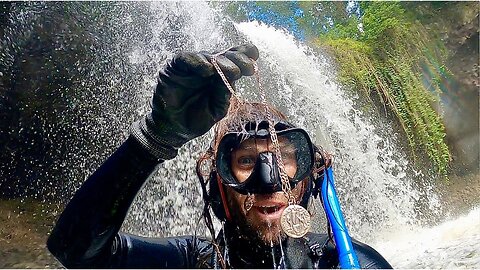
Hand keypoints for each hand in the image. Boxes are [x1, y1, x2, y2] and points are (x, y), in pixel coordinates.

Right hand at [131, 44, 258, 159]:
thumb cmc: (196, 119)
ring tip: (232, 71)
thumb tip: (234, 75)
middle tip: (247, 67)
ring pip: (207, 56)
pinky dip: (197, 61)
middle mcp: (207, 67)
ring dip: (221, 62)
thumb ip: (224, 93)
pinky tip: (207, 69)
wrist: (174, 130)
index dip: (245, 56)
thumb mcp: (216, 109)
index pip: (234, 60)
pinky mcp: (174, 67)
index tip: (254, 61)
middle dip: (237, 59)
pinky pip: (185, 58)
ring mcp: (191, 66)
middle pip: (223, 55)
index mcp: (221, 76)